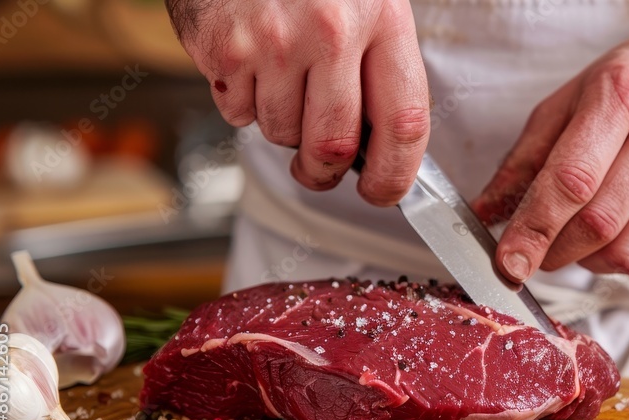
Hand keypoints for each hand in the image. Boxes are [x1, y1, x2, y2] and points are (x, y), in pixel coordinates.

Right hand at [166, 0, 429, 204]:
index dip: (394, 174)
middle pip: (333, 145)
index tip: (383, 190)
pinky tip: (251, 64)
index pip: (404, 123)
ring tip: (282, 81)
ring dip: (282, 127)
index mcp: (383, 18)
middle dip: (324, 171)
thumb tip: (384, 149)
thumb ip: (381, 69)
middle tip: (319, 169)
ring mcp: (274, 40)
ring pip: (282, 133)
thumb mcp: (369, 3)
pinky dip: (243, 103)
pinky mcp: (224, 48)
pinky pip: (238, 113)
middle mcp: (331, 30)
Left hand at [472, 10, 628, 280]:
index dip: (532, 229)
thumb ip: (530, 152)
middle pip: (598, 223)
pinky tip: (617, 244)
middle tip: (533, 252)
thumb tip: (489, 207)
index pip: (570, 181)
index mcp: (622, 98)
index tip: (506, 262)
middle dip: (553, 251)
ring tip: (577, 243)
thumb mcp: (582, 91)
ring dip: (591, 263)